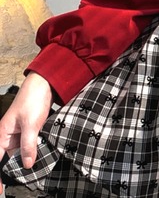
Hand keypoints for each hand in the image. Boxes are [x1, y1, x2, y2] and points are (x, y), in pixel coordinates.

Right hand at [0, 72, 52, 193]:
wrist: (45, 84)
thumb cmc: (33, 100)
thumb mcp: (31, 124)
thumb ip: (28, 145)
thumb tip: (26, 165)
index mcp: (2, 135)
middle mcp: (8, 136)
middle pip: (8, 159)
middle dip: (14, 170)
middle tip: (22, 182)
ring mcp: (20, 134)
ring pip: (20, 153)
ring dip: (26, 160)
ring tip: (34, 173)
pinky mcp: (31, 130)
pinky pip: (30, 146)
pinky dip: (34, 152)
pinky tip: (40, 158)